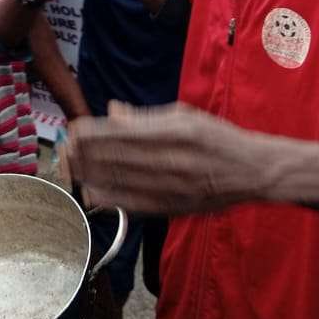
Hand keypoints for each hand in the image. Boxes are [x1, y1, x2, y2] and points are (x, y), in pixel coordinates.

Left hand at [67, 101, 271, 214]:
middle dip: (85, 154)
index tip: (74, 129)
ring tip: (70, 168)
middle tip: (64, 149)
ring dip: (92, 175)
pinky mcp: (175, 207)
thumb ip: (145, 118)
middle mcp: (173, 159)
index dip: (94, 133)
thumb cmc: (218, 139)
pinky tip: (92, 192)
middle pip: (117, 158)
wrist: (254, 171)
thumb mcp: (185, 117)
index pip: (124, 133)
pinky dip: (111, 198)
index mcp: (175, 132)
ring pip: (122, 182)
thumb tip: (112, 111)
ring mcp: (174, 186)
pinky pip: (135, 204)